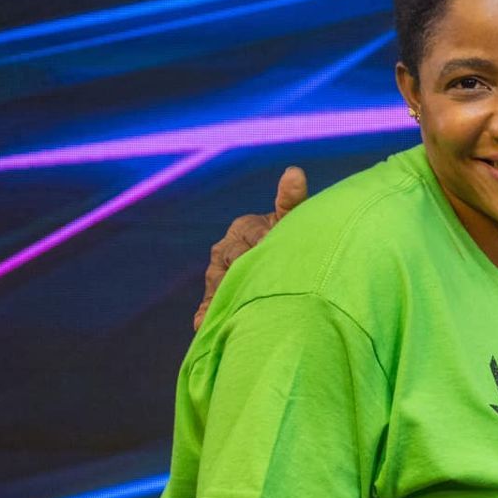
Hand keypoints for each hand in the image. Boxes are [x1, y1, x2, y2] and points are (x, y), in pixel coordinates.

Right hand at [194, 166, 308, 328]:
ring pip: (218, 285)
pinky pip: (208, 307)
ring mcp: (218, 275)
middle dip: (243, 271)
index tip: (268, 245)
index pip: (249, 233)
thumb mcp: (293, 219)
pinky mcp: (213, 300)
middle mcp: (226, 250)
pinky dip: (206, 315)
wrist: (285, 269)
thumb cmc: (290, 239)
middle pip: (232, 261)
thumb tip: (294, 172)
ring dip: (221, 296)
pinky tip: (203, 325)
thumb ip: (292, 199)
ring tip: (230, 307)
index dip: (260, 240)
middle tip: (257, 282)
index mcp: (243, 227)